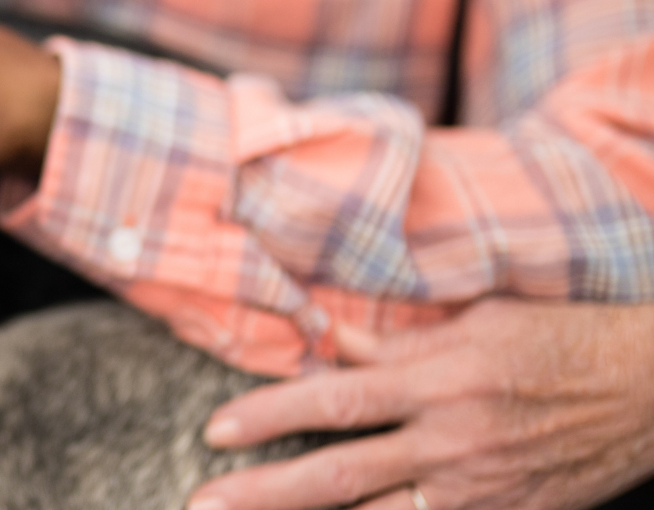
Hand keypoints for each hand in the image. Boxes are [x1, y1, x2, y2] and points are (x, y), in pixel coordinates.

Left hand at [188, 300, 653, 509]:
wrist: (652, 389)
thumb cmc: (564, 340)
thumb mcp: (479, 321)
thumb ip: (397, 338)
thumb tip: (328, 338)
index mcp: (439, 379)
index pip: (334, 400)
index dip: (268, 415)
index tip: (215, 430)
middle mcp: (451, 438)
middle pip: (337, 473)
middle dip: (262, 493)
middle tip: (203, 501)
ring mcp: (476, 486)